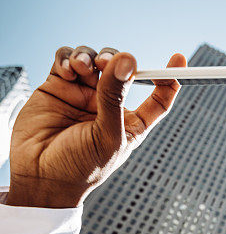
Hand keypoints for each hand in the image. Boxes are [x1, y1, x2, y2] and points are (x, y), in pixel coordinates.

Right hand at [7, 45, 185, 207]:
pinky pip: (67, 59)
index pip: (157, 97)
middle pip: (122, 69)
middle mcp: (108, 106)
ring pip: (94, 59)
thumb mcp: (106, 136)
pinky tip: (67, 69)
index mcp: (130, 123)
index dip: (169, 77)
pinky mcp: (58, 87)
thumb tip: (127, 60)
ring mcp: (83, 94)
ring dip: (89, 56)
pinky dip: (68, 57)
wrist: (39, 178)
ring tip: (82, 66)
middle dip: (116, 60)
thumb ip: (115, 98)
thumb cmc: (78, 168)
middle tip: (105, 64)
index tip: (178, 59)